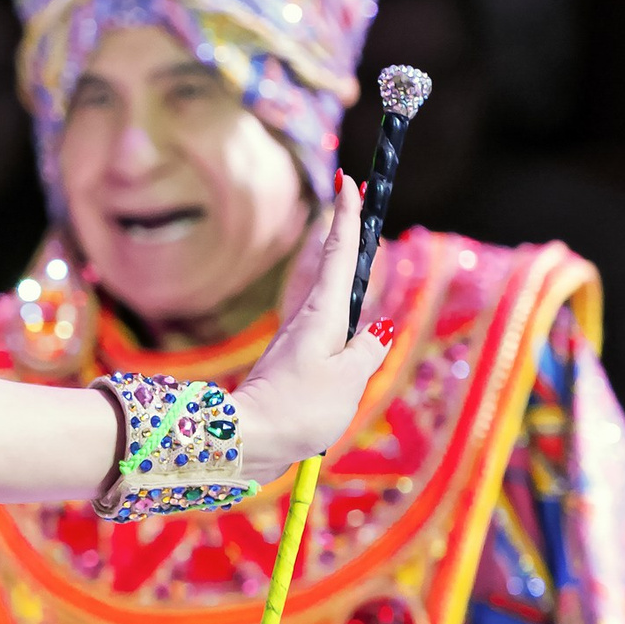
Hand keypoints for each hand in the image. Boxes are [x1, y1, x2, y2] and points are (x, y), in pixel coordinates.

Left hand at [232, 177, 386, 475]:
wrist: (248, 444)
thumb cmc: (298, 411)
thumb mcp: (348, 379)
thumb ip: (368, 351)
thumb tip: (376, 332)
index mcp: (321, 316)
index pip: (338, 256)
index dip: (346, 217)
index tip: (348, 180)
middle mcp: (307, 323)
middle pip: (332, 269)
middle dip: (346, 231)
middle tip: (354, 194)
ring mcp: (298, 345)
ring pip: (329, 299)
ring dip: (342, 266)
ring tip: (354, 235)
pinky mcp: (294, 367)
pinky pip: (326, 331)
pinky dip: (338, 309)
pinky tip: (345, 310)